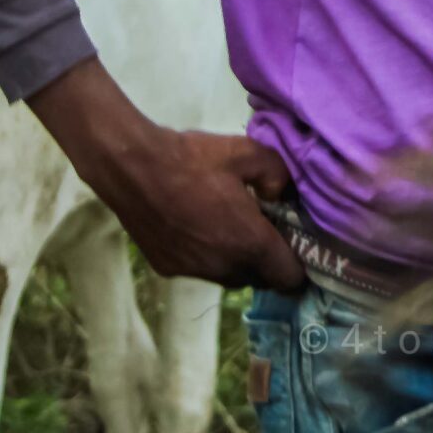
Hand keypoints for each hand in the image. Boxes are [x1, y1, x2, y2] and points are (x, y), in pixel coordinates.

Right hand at [28, 59, 306, 290]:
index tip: (297, 245)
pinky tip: (197, 225)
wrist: (132, 167)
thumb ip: (278, 174)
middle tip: (264, 228)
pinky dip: (207, 255)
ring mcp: (194, 271)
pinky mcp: (168, 268)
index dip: (299, 265)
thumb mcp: (247, 152)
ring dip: (237, 259)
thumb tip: (282, 195)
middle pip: (260, 280)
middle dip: (267, 260)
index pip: (289, 279)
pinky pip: (200, 269)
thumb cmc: (193, 159)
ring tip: (228, 224)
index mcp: (250, 243)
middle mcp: (225, 267)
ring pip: (229, 276)